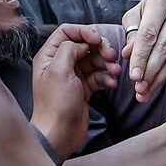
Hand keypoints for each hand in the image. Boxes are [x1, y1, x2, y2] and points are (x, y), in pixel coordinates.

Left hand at [31, 24, 121, 160]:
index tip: (98, 40)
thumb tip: (82, 43)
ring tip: (115, 72)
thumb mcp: (59, 71)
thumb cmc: (56, 105)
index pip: (67, 32)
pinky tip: (112, 84)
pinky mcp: (84, 89)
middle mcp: (61, 64)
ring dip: (107, 65)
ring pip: (94, 61)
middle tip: (112, 57)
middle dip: (100, 49)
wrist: (60, 133)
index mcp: (50, 56)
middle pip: (84, 46)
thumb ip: (69, 49)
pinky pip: (99, 77)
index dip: (84, 32)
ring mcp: (73, 77)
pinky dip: (107, 78)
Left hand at [122, 0, 165, 101]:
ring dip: (158, 77)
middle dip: (150, 71)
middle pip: (164, 47)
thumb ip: (132, 33)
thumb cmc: (154, 14)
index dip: (140, 56)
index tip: (133, 76)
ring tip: (145, 91)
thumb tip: (128, 54)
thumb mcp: (139, 17)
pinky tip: (157, 84)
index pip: (149, 33)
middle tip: (139, 89)